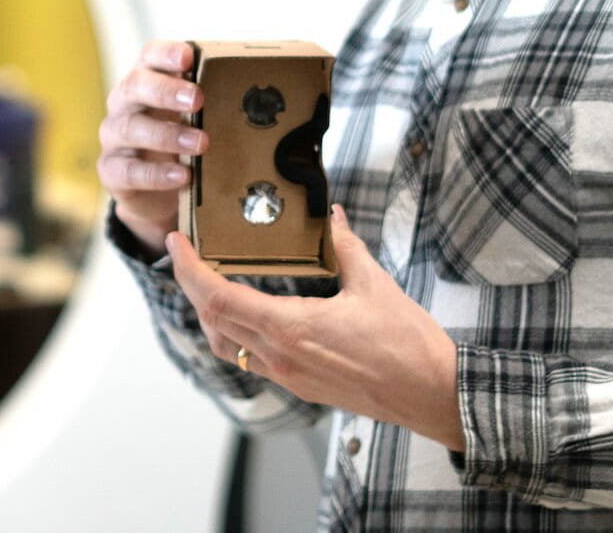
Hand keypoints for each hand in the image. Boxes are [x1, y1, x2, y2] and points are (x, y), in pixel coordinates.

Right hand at [97, 39, 205, 255]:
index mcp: (146, 82)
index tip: (188, 57)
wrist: (155, 193)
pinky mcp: (111, 171)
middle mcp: (124, 104)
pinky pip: (128, 171)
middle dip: (166, 91)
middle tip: (198, 99)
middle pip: (135, 86)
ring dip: (167, 135)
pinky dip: (156, 174)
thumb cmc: (178, 143)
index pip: (149, 56)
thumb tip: (259, 94)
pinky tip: (182, 176)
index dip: (166, 53)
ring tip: (200, 143)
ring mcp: (113, 137)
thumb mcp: (193, 118)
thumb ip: (212, 102)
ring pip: (131, 128)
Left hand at [167, 205, 463, 450]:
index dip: (189, 270)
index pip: (218, 298)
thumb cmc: (410, 346)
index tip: (176, 243)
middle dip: (190, 285)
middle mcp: (280, 357)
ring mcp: (288, 376)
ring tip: (207, 280)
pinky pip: (249, 360)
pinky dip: (234, 332)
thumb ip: (344, 247)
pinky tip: (243, 312)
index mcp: (290, 329)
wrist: (436, 397)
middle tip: (185, 254)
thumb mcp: (374, 284)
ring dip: (209, 313)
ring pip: (226, 345)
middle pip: (212, 321)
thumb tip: (331, 216)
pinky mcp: (300, 385)